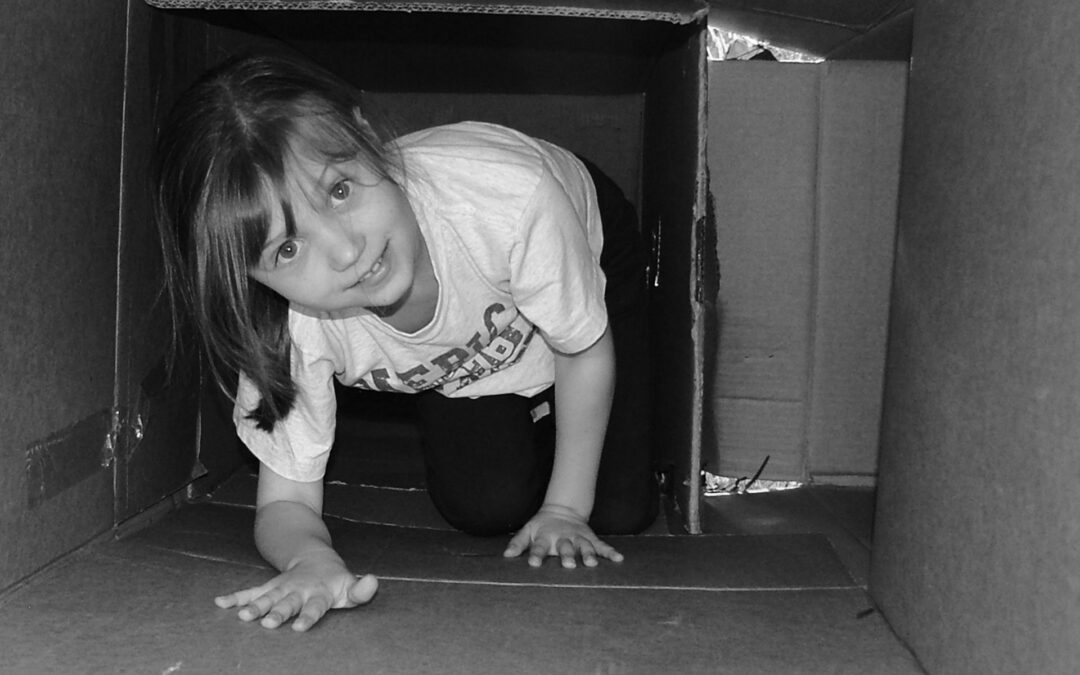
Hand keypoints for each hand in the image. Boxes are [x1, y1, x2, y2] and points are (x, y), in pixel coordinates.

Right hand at [214, 552, 377, 631]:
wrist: (315, 558)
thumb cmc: (335, 581)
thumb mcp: (350, 586)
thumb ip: (361, 590)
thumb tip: (373, 581)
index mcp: (318, 593)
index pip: (314, 606)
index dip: (308, 616)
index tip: (299, 628)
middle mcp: (297, 590)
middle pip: (287, 602)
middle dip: (277, 612)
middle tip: (266, 623)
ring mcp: (281, 588)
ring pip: (266, 596)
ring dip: (254, 605)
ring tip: (242, 616)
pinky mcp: (268, 587)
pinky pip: (250, 591)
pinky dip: (235, 597)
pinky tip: (219, 603)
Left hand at [503, 504, 623, 568]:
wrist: (562, 509)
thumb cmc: (541, 525)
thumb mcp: (527, 530)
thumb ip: (518, 543)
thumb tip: (506, 556)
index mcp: (545, 536)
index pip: (539, 546)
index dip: (536, 554)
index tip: (534, 564)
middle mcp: (563, 537)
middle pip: (565, 547)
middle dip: (566, 555)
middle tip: (568, 565)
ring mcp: (578, 537)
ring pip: (584, 546)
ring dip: (588, 554)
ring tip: (592, 564)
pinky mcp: (590, 538)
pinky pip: (601, 546)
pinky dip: (610, 552)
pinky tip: (619, 558)